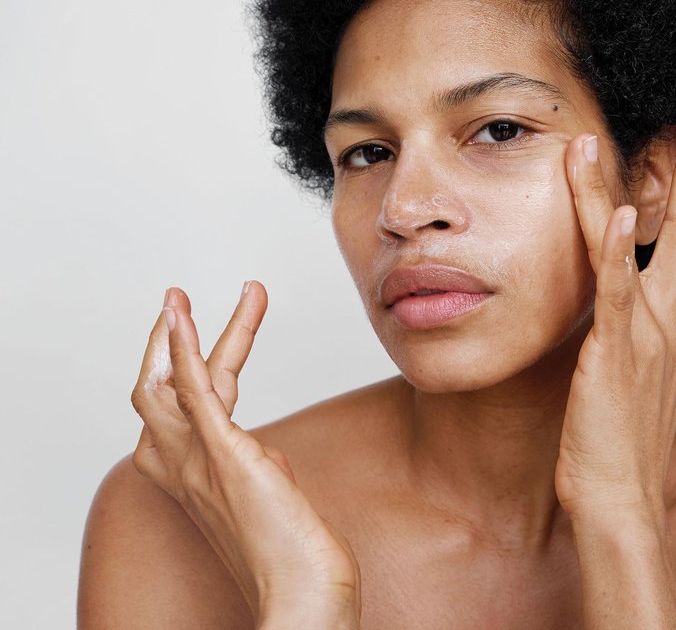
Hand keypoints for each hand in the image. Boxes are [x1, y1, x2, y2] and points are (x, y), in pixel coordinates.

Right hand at [130, 282, 360, 626]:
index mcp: (192, 476)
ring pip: (166, 385)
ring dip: (174, 333)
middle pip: (158, 391)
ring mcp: (200, 461)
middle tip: (178, 301)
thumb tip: (266, 449)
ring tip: (177, 296)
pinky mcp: (226, 454)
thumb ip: (258, 466)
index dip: (182, 368)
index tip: (204, 338)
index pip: (177, 410)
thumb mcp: (268, 498)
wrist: (303, 593)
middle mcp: (183, 468)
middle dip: (167, 342)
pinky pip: (192, 392)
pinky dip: (183, 348)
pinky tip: (181, 315)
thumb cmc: (291, 552)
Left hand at [555, 109, 675, 519]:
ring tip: (657, 134)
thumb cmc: (635, 442)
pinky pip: (617, 286)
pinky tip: (621, 210)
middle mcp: (675, 320)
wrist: (618, 497)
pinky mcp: (613, 344)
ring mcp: (648, 329)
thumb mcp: (673, 388)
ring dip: (656, 184)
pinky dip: (619, 248)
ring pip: (654, 241)